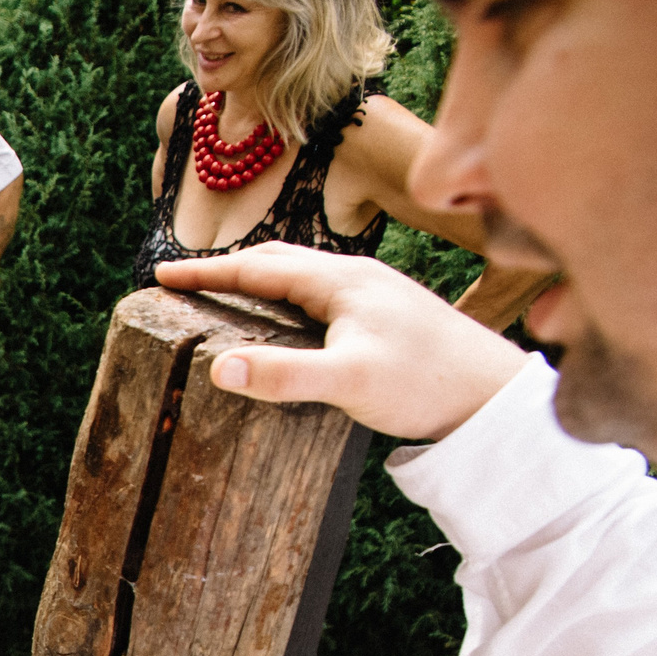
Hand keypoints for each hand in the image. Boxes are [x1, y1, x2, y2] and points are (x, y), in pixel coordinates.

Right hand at [153, 243, 527, 440]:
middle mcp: (358, 277)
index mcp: (342, 280)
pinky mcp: (387, 317)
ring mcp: (375, 295)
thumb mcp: (349, 381)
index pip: (258, 267)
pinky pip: (320, 297)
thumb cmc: (427, 383)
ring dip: (257, 282)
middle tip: (183, 284)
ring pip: (301, 277)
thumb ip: (285, 375)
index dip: (207, 271)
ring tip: (224, 300)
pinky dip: (285, 302)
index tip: (162, 273)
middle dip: (226, 269)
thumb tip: (220, 369)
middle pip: (278, 261)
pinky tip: (285, 327)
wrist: (494, 395)